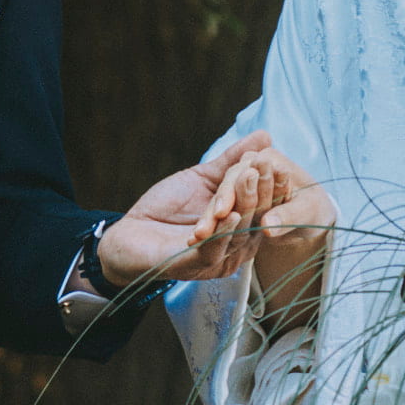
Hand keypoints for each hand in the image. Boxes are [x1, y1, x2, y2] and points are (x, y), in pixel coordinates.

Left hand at [96, 130, 302, 287]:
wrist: (129, 234)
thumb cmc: (165, 207)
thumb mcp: (202, 178)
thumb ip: (231, 161)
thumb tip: (265, 137)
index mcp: (240, 229)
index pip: (263, 207)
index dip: (270, 185)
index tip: (276, 160)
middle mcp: (234, 248)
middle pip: (254, 220)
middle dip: (260, 191)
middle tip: (265, 165)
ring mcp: (216, 260)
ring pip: (238, 235)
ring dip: (244, 206)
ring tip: (248, 179)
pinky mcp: (194, 267)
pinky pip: (214, 251)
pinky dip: (224, 233)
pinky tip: (230, 213)